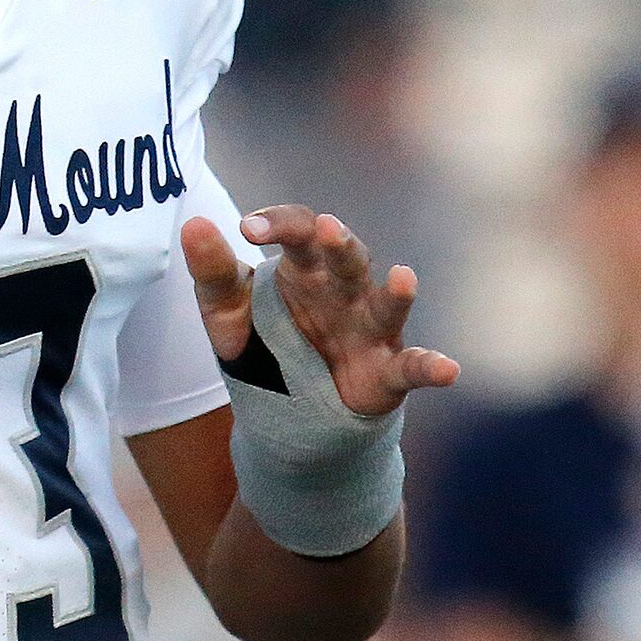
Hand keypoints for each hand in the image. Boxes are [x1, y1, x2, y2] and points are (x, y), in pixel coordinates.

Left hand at [182, 206, 460, 417]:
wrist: (288, 416)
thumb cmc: (264, 346)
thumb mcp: (226, 314)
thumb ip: (213, 273)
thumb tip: (192, 224)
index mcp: (303, 269)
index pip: (297, 231)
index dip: (276, 224)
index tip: (245, 229)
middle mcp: (342, 291)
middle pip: (346, 259)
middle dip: (340, 244)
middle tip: (327, 229)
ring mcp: (369, 330)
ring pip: (385, 305)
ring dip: (397, 294)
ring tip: (405, 277)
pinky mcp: (388, 373)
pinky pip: (414, 368)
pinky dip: (432, 368)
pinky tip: (448, 370)